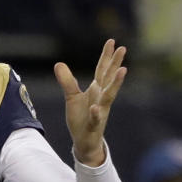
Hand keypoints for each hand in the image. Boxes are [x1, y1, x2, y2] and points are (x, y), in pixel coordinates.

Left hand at [54, 39, 126, 166]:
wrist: (84, 141)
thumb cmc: (81, 118)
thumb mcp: (71, 97)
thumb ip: (67, 81)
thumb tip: (59, 63)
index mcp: (96, 89)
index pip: (102, 70)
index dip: (107, 56)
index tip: (112, 41)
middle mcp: (101, 98)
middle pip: (108, 78)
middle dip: (115, 63)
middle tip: (123, 48)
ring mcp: (100, 111)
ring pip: (109, 96)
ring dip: (115, 84)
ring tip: (122, 70)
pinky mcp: (94, 125)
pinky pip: (96, 118)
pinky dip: (96, 113)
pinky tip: (95, 108)